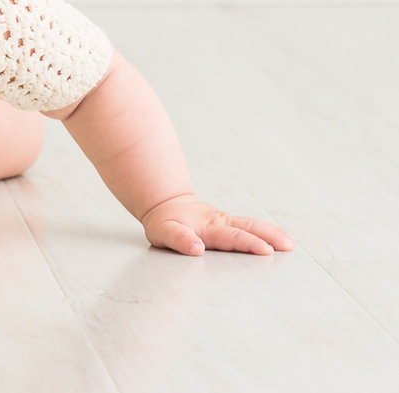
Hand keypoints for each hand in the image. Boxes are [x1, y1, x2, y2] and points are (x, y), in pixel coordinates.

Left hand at [141, 195, 294, 255]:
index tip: (265, 250)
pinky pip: (250, 226)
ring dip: (272, 233)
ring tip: (291, 244)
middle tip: (288, 246)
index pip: (231, 237)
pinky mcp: (230, 223)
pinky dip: (268, 232)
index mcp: (207, 227)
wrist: (167, 205)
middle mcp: (220, 222)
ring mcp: (226, 221)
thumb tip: (196, 248)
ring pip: (252, 225)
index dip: (248, 243)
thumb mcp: (163, 232)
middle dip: (268, 236)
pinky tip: (282, 240)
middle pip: (248, 227)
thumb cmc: (164, 223)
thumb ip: (179, 239)